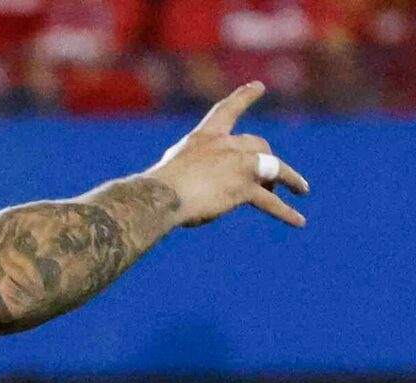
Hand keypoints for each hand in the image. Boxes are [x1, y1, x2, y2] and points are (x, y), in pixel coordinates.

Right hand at [150, 83, 309, 228]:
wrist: (159, 196)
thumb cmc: (156, 187)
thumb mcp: (172, 169)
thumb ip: (192, 171)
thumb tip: (200, 189)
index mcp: (205, 136)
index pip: (228, 110)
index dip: (244, 97)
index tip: (259, 86)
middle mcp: (226, 144)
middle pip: (258, 145)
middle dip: (266, 158)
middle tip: (270, 175)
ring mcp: (239, 164)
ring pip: (274, 169)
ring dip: (289, 179)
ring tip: (301, 189)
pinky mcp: (244, 188)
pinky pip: (269, 202)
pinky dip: (285, 212)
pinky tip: (299, 221)